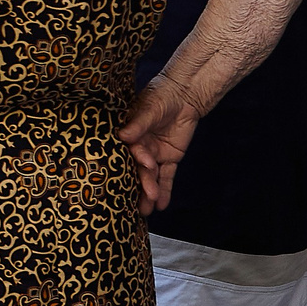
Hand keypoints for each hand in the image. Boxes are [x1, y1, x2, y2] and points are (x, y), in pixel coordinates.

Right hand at [119, 73, 205, 212]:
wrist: (184, 95)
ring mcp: (154, 154)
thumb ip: (139, 124)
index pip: (130, 149)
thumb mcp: (150, 108)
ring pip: (152, 176)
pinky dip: (166, 190)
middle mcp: (139, 146)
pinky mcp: (169, 158)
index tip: (146, 164)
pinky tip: (162, 205)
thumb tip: (123, 136)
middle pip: (139, 168)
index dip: (137, 158)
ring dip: (150, 192)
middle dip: (142, 183)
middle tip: (145, 199)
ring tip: (147, 210)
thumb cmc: (161, 96)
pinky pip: (167, 176)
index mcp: (129, 134)